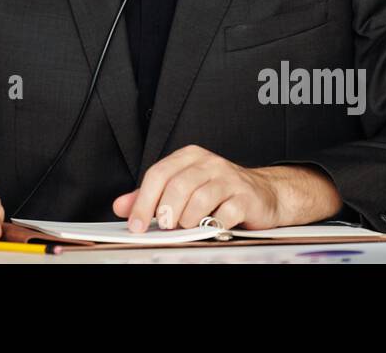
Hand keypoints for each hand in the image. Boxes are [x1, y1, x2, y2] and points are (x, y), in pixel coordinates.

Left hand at [111, 145, 341, 231]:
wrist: (264, 193)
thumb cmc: (219, 190)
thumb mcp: (183, 187)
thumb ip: (152, 195)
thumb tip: (121, 206)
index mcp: (189, 157)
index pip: (158, 174)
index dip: (143, 201)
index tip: (136, 224)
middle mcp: (209, 163)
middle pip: (178, 185)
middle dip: (166, 211)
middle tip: (164, 227)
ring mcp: (229, 178)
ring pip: (199, 198)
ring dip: (188, 219)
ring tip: (187, 227)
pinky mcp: (246, 197)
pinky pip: (225, 213)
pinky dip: (213, 224)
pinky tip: (210, 228)